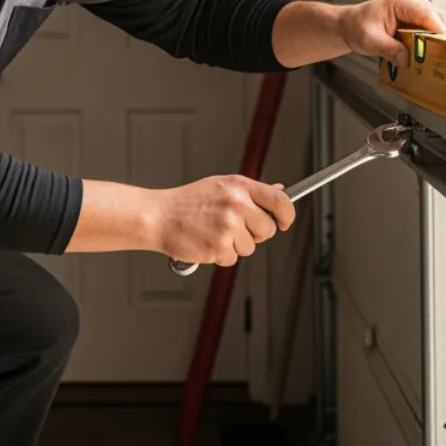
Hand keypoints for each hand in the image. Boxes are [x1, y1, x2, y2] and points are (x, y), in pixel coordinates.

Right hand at [151, 176, 296, 267]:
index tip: (284, 221)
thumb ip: (250, 191)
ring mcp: (228, 226)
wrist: (158, 216)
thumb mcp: (220, 186)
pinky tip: (207, 241)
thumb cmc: (187, 202)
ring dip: (235, 245)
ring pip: (250, 247)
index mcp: (239, 186)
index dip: (287, 214)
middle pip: (268, 229)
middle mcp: (236, 204)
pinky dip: (221, 255)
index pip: (280, 200)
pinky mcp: (218, 247)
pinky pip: (232, 258)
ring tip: (214, 232)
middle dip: (255, 234)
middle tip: (235, 228)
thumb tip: (279, 190)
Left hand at [339, 0, 445, 65]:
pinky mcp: (415, 19)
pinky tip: (423, 53)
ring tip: (429, 57)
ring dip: (435, 41)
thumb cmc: (356, 26)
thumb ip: (389, 49)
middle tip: (437, 57)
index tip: (443, 47)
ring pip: (437, 24)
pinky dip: (429, 42)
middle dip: (440, 38)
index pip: (427, 14)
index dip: (438, 31)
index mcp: (400, 1)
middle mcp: (411, 2)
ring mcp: (415, 9)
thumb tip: (407, 59)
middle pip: (438, 18)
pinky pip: (430, 30)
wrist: (348, 25)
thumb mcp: (370, 40)